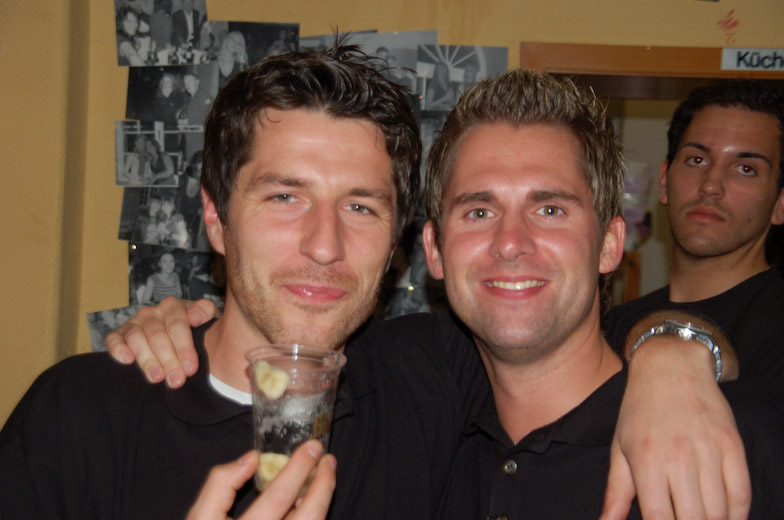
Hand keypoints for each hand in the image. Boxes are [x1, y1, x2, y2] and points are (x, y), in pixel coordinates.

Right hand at [104, 297, 219, 387]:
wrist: (184, 335)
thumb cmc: (197, 330)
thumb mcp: (208, 319)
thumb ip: (206, 311)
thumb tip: (195, 317)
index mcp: (173, 306)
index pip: (177, 325)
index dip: (184, 347)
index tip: (191, 368)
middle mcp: (152, 313)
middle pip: (157, 335)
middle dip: (168, 359)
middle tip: (177, 380)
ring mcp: (135, 323)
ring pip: (136, 338)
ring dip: (147, 359)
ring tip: (157, 378)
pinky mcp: (120, 335)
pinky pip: (113, 339)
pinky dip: (117, 348)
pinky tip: (127, 360)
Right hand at [187, 440, 335, 519]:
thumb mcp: (201, 518)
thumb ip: (220, 484)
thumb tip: (253, 458)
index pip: (279, 497)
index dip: (298, 469)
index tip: (311, 447)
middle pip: (309, 516)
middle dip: (324, 484)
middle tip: (328, 460)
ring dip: (323, 502)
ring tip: (323, 479)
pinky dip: (313, 517)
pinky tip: (310, 504)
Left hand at [601, 337, 750, 519]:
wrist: (671, 367)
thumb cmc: (640, 410)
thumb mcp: (620, 448)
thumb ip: (616, 492)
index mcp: (646, 461)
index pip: (659, 519)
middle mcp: (679, 458)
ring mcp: (709, 452)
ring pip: (719, 513)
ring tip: (698, 517)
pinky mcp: (733, 446)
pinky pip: (742, 494)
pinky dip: (736, 514)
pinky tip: (724, 517)